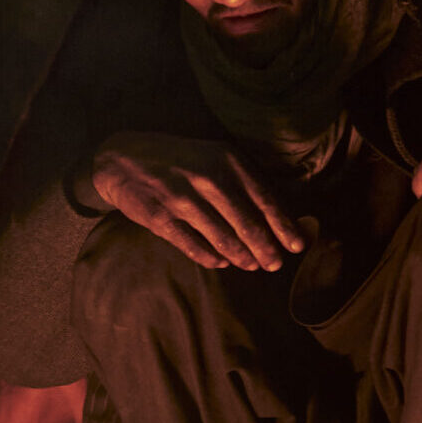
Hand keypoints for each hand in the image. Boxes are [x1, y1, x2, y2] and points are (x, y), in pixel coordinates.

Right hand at [82, 132, 305, 271]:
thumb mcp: (215, 157)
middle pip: (247, 224)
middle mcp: (208, 178)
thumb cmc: (181, 160)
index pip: (265, 200)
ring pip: (223, 239)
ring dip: (241, 257)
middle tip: (275, 264)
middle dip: (266, 249)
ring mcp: (182, 199)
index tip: (297, 246)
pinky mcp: (161, 219)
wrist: (123, 159)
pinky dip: (211, 258)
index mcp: (227, 160)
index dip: (284, 227)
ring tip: (251, 265)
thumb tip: (281, 217)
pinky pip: (194, 246)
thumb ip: (246, 183)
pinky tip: (221, 263)